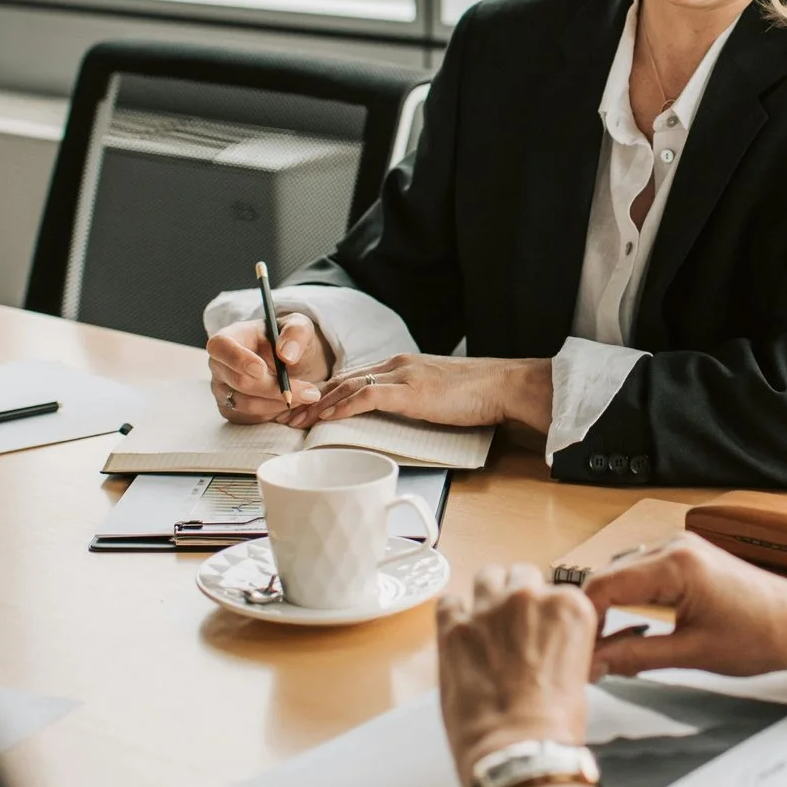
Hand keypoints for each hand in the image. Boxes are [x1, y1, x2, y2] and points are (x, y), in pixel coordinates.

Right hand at [205, 315, 331, 423]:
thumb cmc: (289, 341)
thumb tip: (286, 355)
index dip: (238, 359)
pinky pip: (250, 418)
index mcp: (229, 337)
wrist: (291, 363)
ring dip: (278, 403)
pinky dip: (273, 414)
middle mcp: (219, 365)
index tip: (262, 369)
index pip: (220, 347)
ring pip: (246, 404)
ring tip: (305, 395)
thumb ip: (296, 333)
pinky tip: (288, 402)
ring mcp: (222, 389)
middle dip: (275, 388)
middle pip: (239, 382)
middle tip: (309, 391)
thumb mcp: (300, 327)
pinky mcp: (230, 409)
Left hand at [283, 353, 550, 431]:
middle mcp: (395, 365)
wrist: (502, 385)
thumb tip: (392, 421)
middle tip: (284, 417)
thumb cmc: (475, 396)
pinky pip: (367, 397)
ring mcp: (402, 375)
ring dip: (317, 405)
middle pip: (341, 380)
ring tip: (295, 422)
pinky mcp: (410, 390)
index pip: (351, 377)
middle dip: (309, 399)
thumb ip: (410, 401)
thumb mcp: (434, 396)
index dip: (323, 393)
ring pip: (348, 386)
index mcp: (400, 366)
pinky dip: (342, 407)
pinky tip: (325, 418)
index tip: (301, 409)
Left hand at [436, 563, 597, 786]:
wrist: (519, 750)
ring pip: (487, 576)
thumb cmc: (553, 725)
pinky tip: (457, 634)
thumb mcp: (577, 673)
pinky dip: (453, 614)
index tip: (540, 628)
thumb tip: (545, 644)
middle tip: (514, 627)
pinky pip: (448, 601)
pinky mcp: (454, 627)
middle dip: (518, 597)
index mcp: (569, 607)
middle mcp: (530, 597)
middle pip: (522, 575)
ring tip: (485, 624)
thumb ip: (559, 642)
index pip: (556, 590)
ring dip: (487, 595)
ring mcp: (489, 608)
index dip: (545, 610)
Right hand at [585, 534, 786, 678]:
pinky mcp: (688, 558)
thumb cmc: (763, 635)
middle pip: (608, 578)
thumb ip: (637, 656)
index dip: (583, 623)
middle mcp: (674, 546)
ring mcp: (681, 548)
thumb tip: (595, 663)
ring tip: (604, 649)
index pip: (603, 586)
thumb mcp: (692, 653)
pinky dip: (630, 600)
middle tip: (584, 658)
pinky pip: (643, 574)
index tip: (574, 653)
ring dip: (610, 608)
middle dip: (593, 617)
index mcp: (675, 564)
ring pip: (623, 576)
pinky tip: (630, 629)